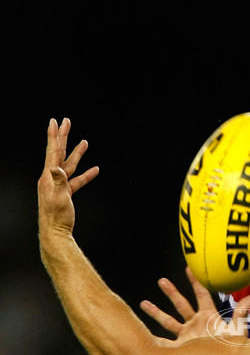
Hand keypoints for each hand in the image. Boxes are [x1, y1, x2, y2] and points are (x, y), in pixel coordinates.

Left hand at [37, 118, 98, 237]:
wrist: (56, 232)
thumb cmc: (56, 216)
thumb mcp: (58, 197)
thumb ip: (58, 182)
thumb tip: (55, 169)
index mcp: (49, 176)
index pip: (52, 151)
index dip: (54, 136)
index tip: (54, 121)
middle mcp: (52, 177)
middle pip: (59, 152)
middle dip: (64, 137)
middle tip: (66, 122)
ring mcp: (59, 185)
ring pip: (70, 164)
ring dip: (77, 153)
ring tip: (84, 142)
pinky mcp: (66, 193)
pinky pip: (77, 180)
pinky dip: (86, 174)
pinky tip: (95, 170)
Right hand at [140, 266, 249, 344]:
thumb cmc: (233, 350)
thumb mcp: (237, 331)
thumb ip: (241, 313)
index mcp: (209, 317)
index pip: (202, 295)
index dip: (196, 282)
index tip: (189, 268)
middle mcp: (196, 325)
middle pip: (181, 304)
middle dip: (171, 293)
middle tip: (161, 281)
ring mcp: (187, 337)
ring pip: (168, 321)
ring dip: (156, 312)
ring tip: (142, 303)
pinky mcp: (180, 350)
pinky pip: (163, 342)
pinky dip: (152, 338)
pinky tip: (140, 334)